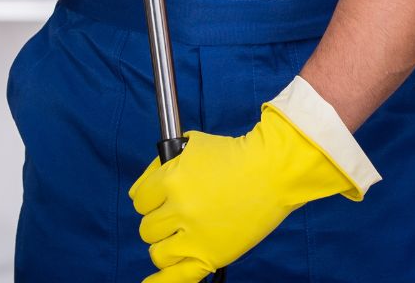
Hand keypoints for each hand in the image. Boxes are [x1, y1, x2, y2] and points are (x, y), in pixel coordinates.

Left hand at [130, 77, 375, 281]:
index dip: (151, 197)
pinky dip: (161, 282)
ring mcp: (195, 234)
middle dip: (161, 219)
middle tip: (182, 211)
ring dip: (167, 243)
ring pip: (158, 252)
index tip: (162, 197)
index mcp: (172, 179)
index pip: (139, 199)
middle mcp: (180, 208)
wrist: (275, 170)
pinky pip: (176, 277)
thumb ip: (161, 166)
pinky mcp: (210, 254)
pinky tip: (151, 282)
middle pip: (148, 227)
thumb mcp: (192, 146)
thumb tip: (141, 191)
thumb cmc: (237, 155)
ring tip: (186, 233)